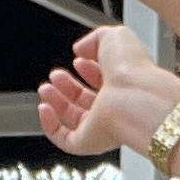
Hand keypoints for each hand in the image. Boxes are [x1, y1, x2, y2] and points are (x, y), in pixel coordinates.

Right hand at [36, 24, 178, 160]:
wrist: (136, 97)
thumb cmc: (132, 69)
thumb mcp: (114, 37)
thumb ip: (94, 38)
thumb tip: (80, 48)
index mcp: (126, 83)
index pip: (104, 80)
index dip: (88, 70)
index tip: (77, 60)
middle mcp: (116, 107)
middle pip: (86, 101)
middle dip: (68, 87)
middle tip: (55, 76)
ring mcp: (103, 126)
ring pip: (74, 119)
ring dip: (56, 103)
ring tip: (46, 88)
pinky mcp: (91, 142)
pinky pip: (66, 140)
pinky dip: (50, 125)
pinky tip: (44, 108)